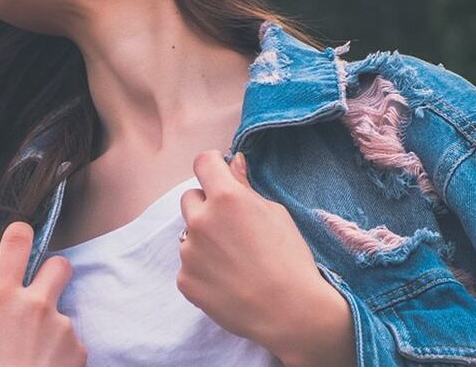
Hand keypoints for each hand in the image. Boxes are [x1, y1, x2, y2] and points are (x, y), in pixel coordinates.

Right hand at [0, 221, 87, 366]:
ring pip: (65, 312)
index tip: (24, 233)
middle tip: (45, 291)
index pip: (16, 242)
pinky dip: (65, 353)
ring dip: (56, 327)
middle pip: (59, 264)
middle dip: (56, 274)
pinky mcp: (79, 347)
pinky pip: (74, 341)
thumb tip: (0, 299)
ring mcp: (60, 324)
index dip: (21, 233)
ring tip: (37, 356)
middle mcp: (33, 303)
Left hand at [177, 149, 354, 365]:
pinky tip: (228, 280)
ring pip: (189, 234)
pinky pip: (189, 265)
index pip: (203, 163)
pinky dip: (203, 269)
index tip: (220, 174)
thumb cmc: (290, 259)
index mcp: (225, 198)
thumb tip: (232, 162)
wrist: (290, 312)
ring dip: (205, 240)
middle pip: (190, 198)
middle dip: (207, 206)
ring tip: (235, 261)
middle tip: (233, 227)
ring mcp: (189, 252)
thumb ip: (246, 186)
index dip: (213, 166)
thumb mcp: (276, 214)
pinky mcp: (185, 280)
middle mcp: (200, 221)